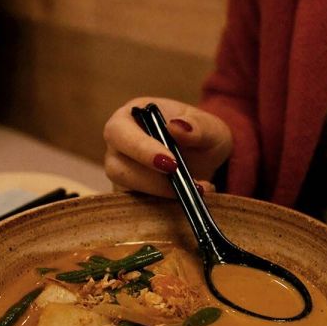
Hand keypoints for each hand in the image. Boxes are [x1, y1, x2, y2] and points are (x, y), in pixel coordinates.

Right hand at [104, 97, 231, 195]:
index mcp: (129, 118)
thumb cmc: (201, 134)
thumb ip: (197, 126)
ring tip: (199, 189)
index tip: (171, 164)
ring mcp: (122, 173)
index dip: (141, 150)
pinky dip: (167, 206)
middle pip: (117, 168)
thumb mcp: (209, 127)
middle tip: (188, 184)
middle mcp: (118, 147)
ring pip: (128, 191)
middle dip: (153, 180)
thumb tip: (176, 126)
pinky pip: (139, 207)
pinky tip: (192, 197)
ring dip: (164, 195)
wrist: (207, 158)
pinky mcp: (131, 195)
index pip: (119, 132)